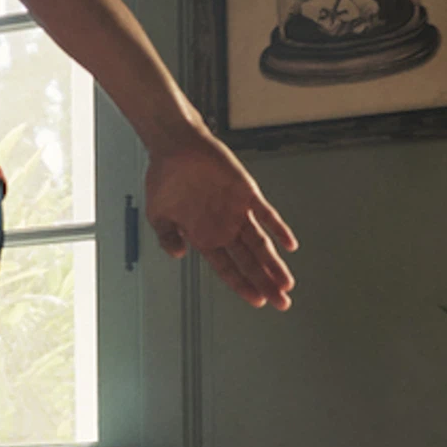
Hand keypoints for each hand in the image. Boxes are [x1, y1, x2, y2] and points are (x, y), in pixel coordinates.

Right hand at [145, 136, 295, 308]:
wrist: (176, 145)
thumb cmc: (165, 176)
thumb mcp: (158, 214)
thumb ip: (167, 236)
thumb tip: (178, 254)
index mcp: (203, 236)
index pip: (228, 268)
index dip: (243, 285)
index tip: (257, 301)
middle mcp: (224, 227)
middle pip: (249, 262)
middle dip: (265, 283)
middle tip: (281, 302)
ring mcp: (237, 212)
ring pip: (261, 244)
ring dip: (274, 264)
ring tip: (287, 283)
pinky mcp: (246, 193)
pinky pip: (266, 214)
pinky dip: (279, 229)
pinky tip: (289, 245)